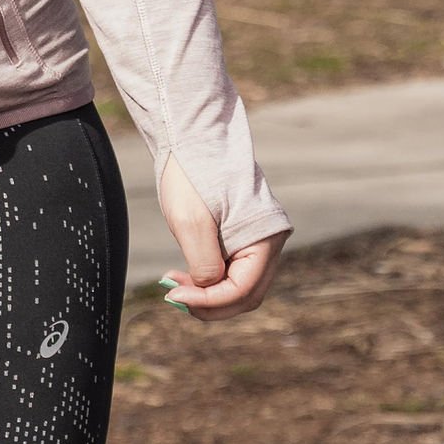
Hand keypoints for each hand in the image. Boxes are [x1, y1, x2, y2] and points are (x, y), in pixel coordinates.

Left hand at [156, 155, 285, 316]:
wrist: (192, 139)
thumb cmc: (193, 175)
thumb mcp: (192, 223)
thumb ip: (204, 264)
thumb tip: (210, 291)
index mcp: (265, 238)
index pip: (242, 289)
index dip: (210, 301)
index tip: (174, 295)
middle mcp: (269, 243)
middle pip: (246, 295)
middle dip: (211, 304)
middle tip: (174, 297)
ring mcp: (257, 241)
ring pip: (239, 288)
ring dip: (209, 296)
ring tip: (175, 285)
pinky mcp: (242, 238)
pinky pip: (232, 273)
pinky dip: (210, 282)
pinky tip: (184, 275)